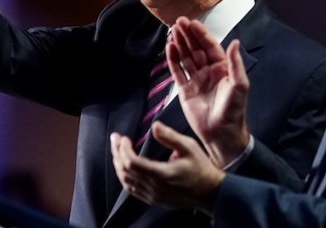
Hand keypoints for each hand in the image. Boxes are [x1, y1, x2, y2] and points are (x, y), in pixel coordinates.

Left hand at [109, 122, 223, 208]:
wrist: (210, 193)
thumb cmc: (200, 168)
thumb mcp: (189, 147)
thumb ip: (170, 136)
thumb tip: (154, 125)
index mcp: (162, 174)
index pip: (132, 162)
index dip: (123, 149)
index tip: (123, 137)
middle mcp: (154, 187)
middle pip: (125, 170)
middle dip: (116, 152)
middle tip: (115, 138)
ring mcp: (153, 196)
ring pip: (126, 181)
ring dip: (118, 165)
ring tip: (117, 150)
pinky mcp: (153, 200)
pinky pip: (132, 190)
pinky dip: (124, 177)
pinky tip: (124, 167)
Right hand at [168, 16, 250, 167]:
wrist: (221, 133)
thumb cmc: (234, 110)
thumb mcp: (240, 85)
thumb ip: (236, 63)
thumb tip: (235, 42)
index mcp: (222, 68)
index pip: (209, 46)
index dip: (200, 34)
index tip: (192, 23)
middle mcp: (208, 71)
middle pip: (195, 48)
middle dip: (187, 35)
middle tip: (178, 22)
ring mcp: (195, 79)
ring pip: (185, 57)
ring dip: (179, 44)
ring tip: (172, 31)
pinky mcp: (185, 90)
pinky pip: (177, 71)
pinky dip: (172, 59)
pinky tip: (169, 48)